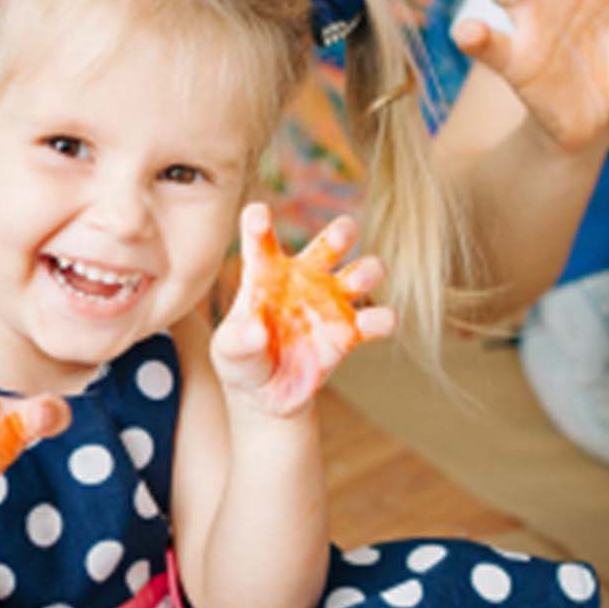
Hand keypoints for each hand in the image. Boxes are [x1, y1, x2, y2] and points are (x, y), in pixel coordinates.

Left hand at [211, 204, 394, 416]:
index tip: (258, 216)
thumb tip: (257, 333)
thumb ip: (237, 340)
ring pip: (361, 274)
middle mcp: (304, 278)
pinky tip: (377, 321)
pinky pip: (374, 321)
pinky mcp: (349, 333)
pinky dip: (381, 319)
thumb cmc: (241, 357)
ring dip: (366, 271)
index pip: (262, 239)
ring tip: (357, 281)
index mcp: (266, 271)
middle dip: (341, 232)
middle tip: (343, 233)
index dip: (259, 222)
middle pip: (329, 244)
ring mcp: (330, 302)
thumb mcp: (227, 350)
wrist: (265, 391)